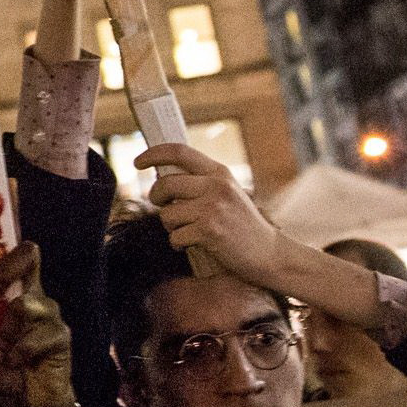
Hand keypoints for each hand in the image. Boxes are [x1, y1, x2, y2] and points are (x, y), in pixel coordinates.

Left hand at [0, 242, 79, 406]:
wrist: (27, 402)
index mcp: (11, 290)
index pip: (14, 252)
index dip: (2, 251)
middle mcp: (33, 294)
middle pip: (29, 253)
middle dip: (4, 271)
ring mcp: (49, 314)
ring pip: (25, 304)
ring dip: (5, 332)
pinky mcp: (61, 337)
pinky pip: (39, 336)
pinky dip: (19, 352)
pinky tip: (13, 363)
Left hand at [136, 140, 285, 283]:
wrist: (270, 254)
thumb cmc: (243, 226)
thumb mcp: (227, 194)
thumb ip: (201, 183)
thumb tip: (160, 177)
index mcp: (219, 173)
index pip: (179, 151)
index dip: (153, 154)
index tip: (137, 162)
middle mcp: (216, 186)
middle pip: (165, 184)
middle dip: (156, 198)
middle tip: (162, 207)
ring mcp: (213, 208)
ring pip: (167, 214)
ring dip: (171, 227)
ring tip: (188, 231)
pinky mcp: (209, 231)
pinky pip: (175, 236)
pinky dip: (179, 244)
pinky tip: (194, 245)